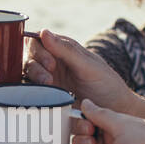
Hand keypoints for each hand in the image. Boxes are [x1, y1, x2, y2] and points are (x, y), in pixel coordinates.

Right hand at [25, 29, 144, 124]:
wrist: (116, 111)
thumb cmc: (107, 84)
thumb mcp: (89, 65)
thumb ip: (66, 50)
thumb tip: (44, 32)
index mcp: (62, 49)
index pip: (37, 41)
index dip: (38, 50)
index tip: (50, 63)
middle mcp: (53, 63)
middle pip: (29, 58)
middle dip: (35, 67)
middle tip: (49, 79)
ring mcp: (49, 80)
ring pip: (27, 75)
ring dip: (34, 80)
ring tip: (48, 87)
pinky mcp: (48, 98)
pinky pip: (32, 93)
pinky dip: (33, 95)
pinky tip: (43, 99)